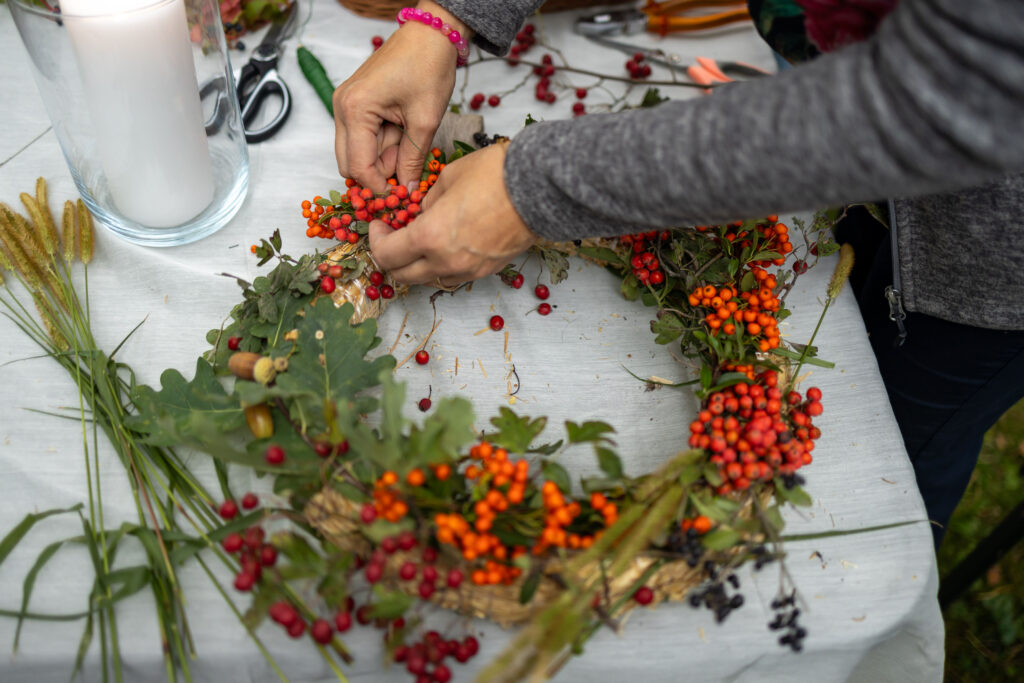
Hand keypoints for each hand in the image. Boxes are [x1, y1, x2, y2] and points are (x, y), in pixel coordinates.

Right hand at [332, 1, 468, 192]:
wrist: (429, 34)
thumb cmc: (428, 68)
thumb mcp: (425, 120)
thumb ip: (413, 159)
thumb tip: (407, 189)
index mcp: (355, 110)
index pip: (358, 167)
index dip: (379, 187)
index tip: (400, 196)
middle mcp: (342, 108)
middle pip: (349, 163)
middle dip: (377, 174)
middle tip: (407, 170)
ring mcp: (345, 104)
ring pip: (355, 151)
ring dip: (381, 158)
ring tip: (409, 144)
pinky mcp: (354, 103)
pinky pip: (361, 136)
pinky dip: (381, 144)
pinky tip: (402, 135)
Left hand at [368, 143, 537, 285]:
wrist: (541, 188)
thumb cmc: (495, 175)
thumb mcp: (448, 179)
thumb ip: (427, 201)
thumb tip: (420, 212)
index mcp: (430, 238)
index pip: (386, 254)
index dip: (375, 239)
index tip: (379, 224)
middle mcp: (446, 262)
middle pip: (402, 275)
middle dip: (391, 256)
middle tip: (393, 235)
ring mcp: (469, 270)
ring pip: (428, 278)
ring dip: (417, 263)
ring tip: (422, 239)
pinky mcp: (488, 271)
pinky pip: (454, 275)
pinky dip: (442, 264)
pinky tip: (448, 243)